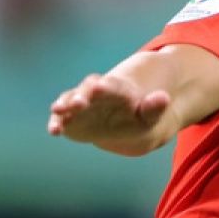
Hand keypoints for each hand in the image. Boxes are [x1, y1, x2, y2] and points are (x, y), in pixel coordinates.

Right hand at [47, 73, 172, 155]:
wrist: (125, 124)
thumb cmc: (139, 118)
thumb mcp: (150, 115)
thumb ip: (154, 107)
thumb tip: (164, 98)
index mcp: (119, 91)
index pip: (113, 87)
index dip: (106, 87)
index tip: (100, 87)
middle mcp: (97, 94)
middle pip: (87, 90)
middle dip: (82, 95)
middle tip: (78, 102)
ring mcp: (83, 104)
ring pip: (71, 100)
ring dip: (65, 105)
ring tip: (59, 110)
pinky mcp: (72, 117)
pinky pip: (62, 117)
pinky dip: (57, 122)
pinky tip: (55, 131)